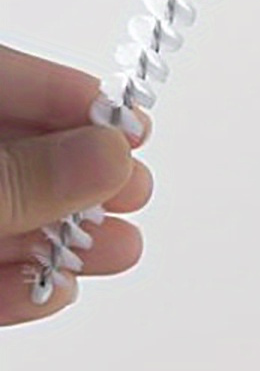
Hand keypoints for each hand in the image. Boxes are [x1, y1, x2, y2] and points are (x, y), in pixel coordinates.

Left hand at [0, 43, 153, 325]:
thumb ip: (22, 178)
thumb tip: (111, 154)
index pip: (3, 79)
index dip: (70, 97)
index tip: (131, 126)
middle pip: (13, 150)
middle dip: (79, 178)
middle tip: (134, 192)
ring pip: (0, 216)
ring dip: (60, 239)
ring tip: (118, 252)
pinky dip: (11, 287)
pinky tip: (50, 291)